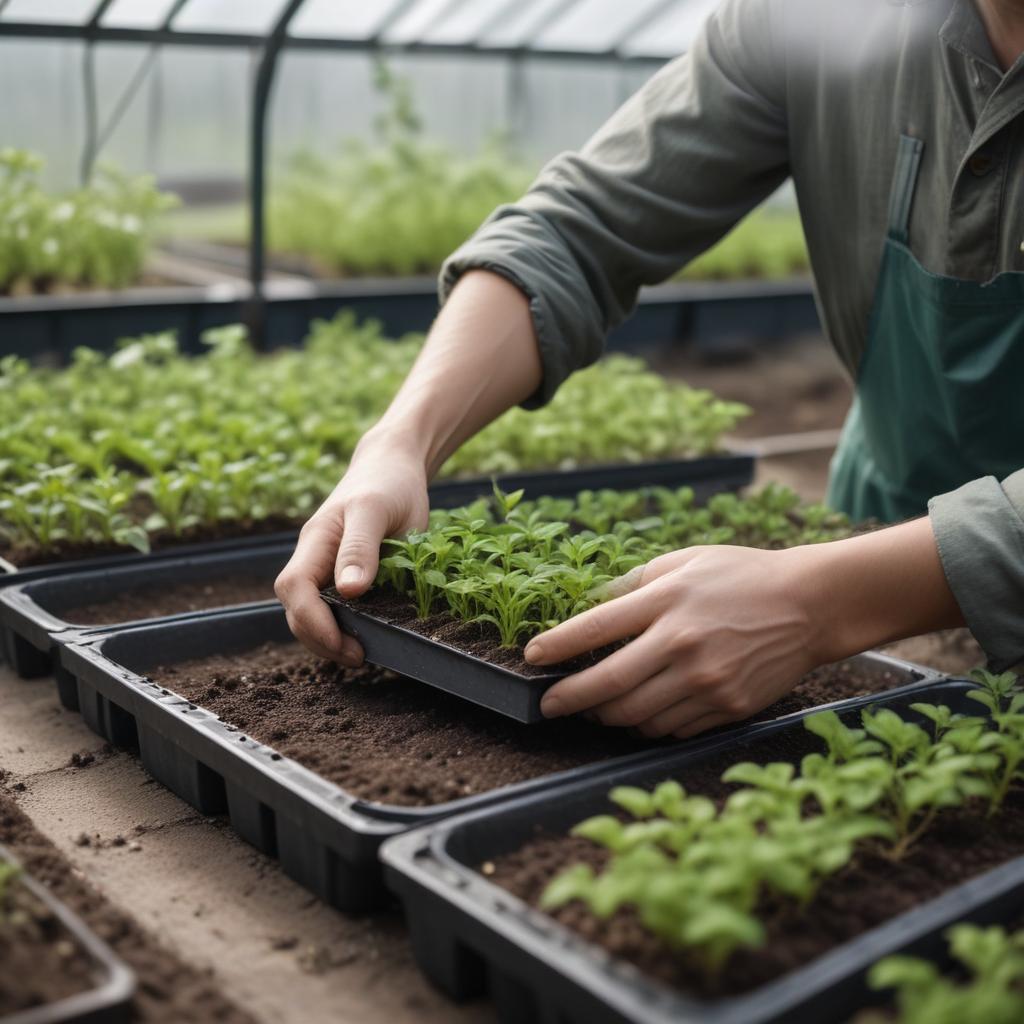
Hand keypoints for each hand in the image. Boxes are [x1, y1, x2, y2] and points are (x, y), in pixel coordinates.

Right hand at [275, 431, 428, 665]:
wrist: (394, 468)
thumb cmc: (387, 484)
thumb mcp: (376, 510)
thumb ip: (361, 548)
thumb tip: (349, 591)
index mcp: (316, 541)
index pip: (294, 587)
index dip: (311, 620)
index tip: (344, 642)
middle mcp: (314, 558)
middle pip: (295, 608)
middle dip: (319, 638)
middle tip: (359, 656)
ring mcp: (326, 568)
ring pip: (310, 613)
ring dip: (328, 639)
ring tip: (362, 653)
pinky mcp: (344, 575)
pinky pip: (332, 608)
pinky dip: (343, 629)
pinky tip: (367, 638)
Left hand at [524, 544, 829, 738]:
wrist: (810, 604)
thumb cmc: (742, 575)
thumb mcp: (685, 560)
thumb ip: (636, 583)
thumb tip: (592, 605)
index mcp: (666, 599)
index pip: (593, 628)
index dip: (555, 648)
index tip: (533, 659)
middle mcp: (681, 642)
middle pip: (606, 684)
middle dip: (567, 700)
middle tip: (549, 705)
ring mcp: (705, 680)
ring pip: (635, 715)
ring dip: (605, 717)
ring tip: (594, 709)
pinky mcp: (726, 706)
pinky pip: (670, 729)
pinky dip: (645, 726)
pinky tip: (638, 715)